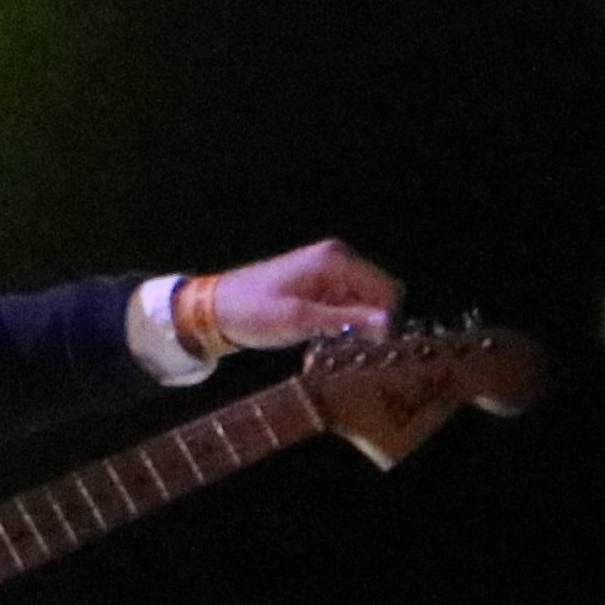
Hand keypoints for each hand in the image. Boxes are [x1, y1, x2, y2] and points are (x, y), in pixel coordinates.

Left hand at [201, 238, 401, 351]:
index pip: (386, 290)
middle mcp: (336, 258)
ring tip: (330, 341)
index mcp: (335, 260)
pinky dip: (341, 321)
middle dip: (370, 321)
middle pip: (377, 295)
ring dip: (355, 324)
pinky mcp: (317, 283)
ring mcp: (326, 270)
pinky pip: (345, 303)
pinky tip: (322, 334)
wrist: (215, 308)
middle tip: (347, 345)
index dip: (385, 319)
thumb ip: (348, 319)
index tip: (372, 346)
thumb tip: (389, 322)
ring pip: (362, 301)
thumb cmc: (255, 312)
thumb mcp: (303, 320)